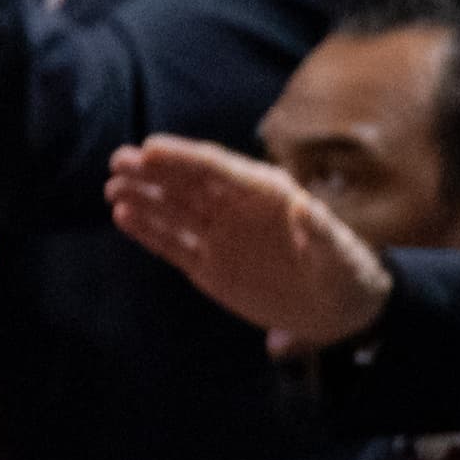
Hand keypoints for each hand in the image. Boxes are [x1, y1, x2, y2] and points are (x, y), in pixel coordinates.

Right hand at [105, 135, 393, 355]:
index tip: (151, 149)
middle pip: (188, 183)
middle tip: (119, 161)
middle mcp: (235, 208)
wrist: (340, 310)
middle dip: (153, 171)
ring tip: (113, 188)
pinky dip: (147, 231)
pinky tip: (122, 217)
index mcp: (266, 194)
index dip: (185, 158)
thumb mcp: (342, 254)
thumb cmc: (347, 273)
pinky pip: (171, 244)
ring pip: (172, 210)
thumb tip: (303, 205)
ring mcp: (218, 236)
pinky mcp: (207, 265)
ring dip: (143, 197)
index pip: (219, 170)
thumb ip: (322, 232)